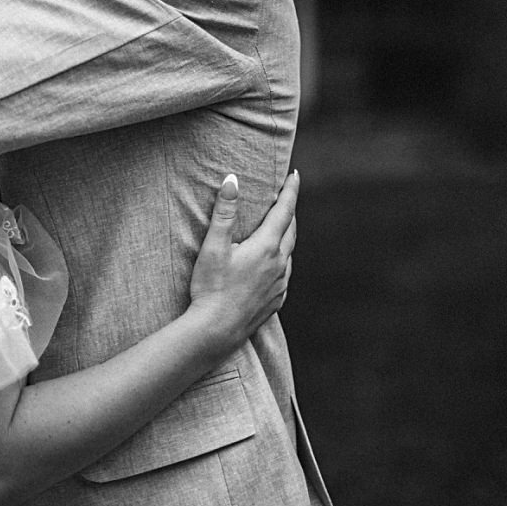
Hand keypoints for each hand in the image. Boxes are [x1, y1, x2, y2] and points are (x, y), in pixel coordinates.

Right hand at [189, 171, 298, 339]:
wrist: (216, 330)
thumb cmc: (211, 287)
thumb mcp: (214, 246)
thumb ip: (224, 213)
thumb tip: (232, 181)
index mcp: (266, 247)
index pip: (284, 211)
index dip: (290, 191)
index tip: (295, 175)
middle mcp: (279, 265)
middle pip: (291, 231)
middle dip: (289, 211)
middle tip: (286, 198)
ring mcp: (279, 285)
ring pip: (289, 254)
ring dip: (286, 237)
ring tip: (279, 230)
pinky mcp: (275, 301)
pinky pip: (284, 275)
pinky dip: (281, 262)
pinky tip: (273, 265)